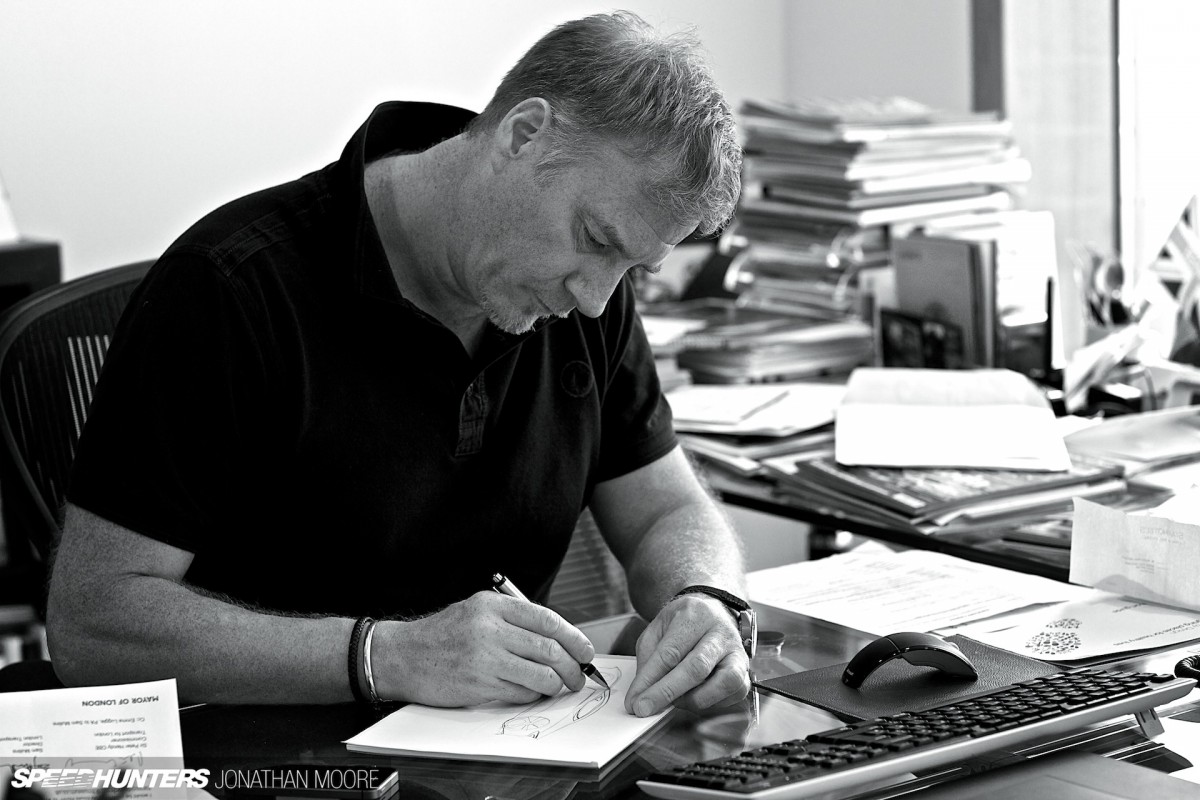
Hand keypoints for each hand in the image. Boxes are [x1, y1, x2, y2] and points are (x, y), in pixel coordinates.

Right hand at [372, 591, 595, 706]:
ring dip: (557, 684)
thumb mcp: (476, 611)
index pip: (547, 619)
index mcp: (493, 606)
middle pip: (549, 648)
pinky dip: (533, 694)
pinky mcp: (479, 684)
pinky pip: (520, 692)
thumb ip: (513, 619)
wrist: (402, 656)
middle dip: (572, 665)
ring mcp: (484, 658)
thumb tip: (557, 638)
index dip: (574, 637)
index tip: (586, 650)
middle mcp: (490, 629)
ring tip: (560, 686)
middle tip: (579, 675)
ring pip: (540, 674)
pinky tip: (531, 692)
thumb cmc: (442, 635)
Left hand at [625, 593, 750, 716]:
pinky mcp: (746, 670)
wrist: (712, 612)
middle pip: (696, 668)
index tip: (635, 701)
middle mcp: (720, 632)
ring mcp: (737, 651)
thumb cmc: (682, 623)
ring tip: (675, 701)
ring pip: (723, 682)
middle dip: (667, 693)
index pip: (671, 652)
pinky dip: (713, 703)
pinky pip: (734, 693)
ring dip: (694, 699)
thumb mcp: (657, 630)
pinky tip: (696, 698)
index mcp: (694, 615)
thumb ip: (648, 660)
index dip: (651, 680)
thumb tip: (641, 694)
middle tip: (645, 708)